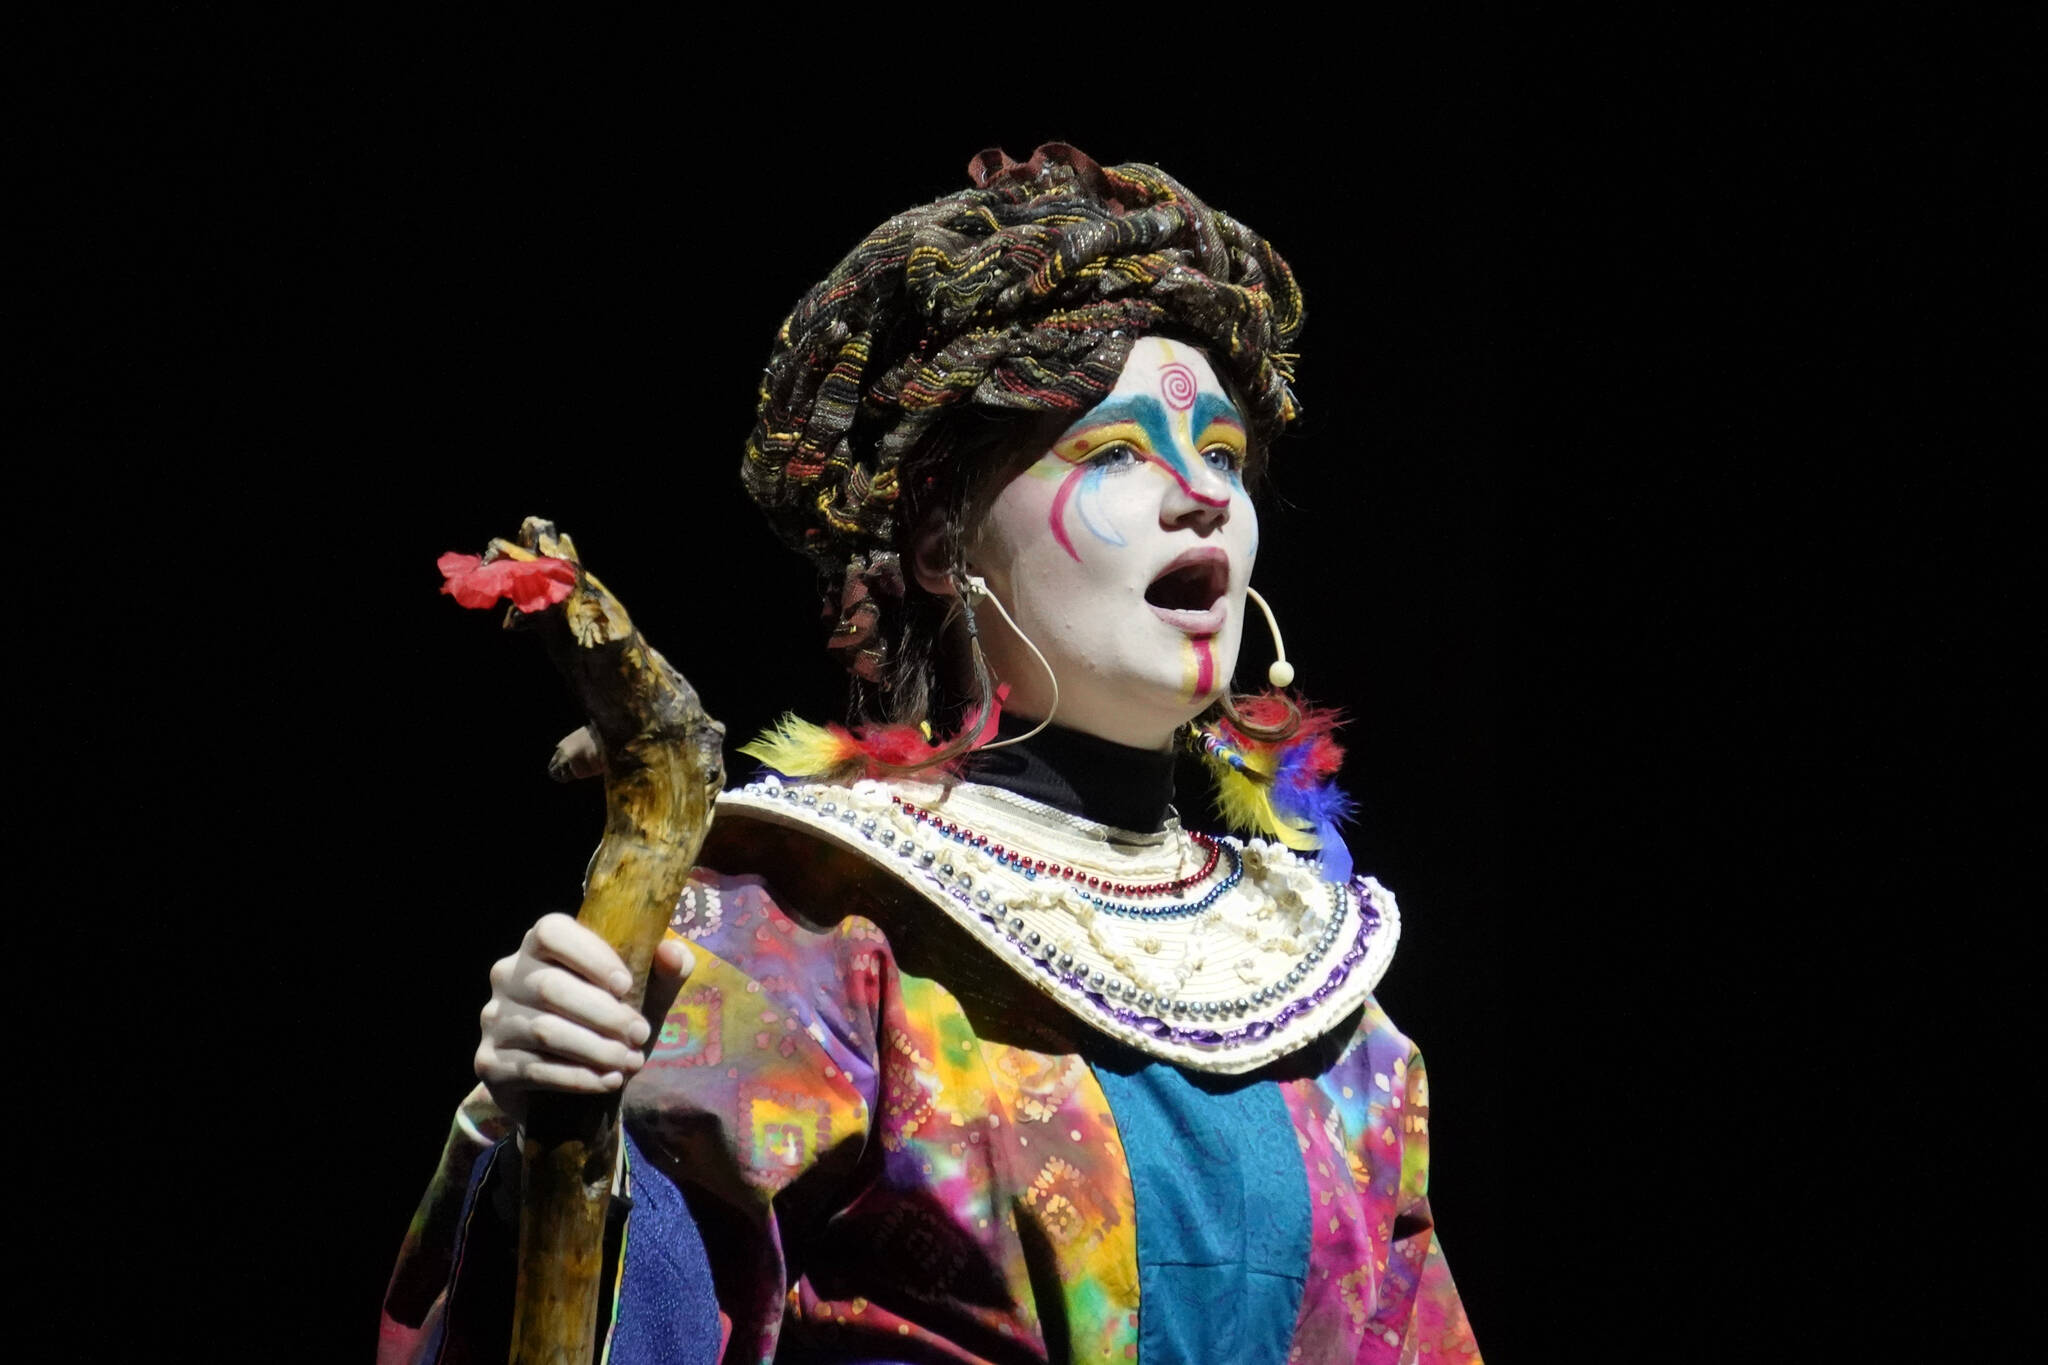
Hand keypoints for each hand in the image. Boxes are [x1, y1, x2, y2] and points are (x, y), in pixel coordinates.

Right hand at [475, 912, 694, 1128]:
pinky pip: (535, 1069)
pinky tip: (609, 1081)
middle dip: (604, 1014)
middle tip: (640, 1034)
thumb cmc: (607, 1025)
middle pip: (551, 987)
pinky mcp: (490, 1062)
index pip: (551, 931)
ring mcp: (494, 1019)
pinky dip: (579, 1077)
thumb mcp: (642, 997)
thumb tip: (675, 953)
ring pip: (545, 1031)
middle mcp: (508, 976)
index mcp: (538, 946)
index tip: (625, 985)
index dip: (590, 956)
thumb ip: (663, 972)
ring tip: (630, 1061)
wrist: (569, 1087)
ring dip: (596, 1048)